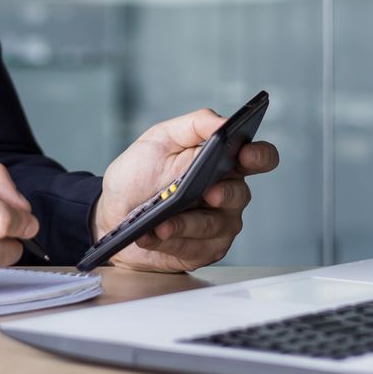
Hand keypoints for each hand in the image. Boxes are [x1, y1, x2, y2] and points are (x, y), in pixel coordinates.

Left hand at [91, 108, 278, 272]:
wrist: (113, 213)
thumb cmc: (139, 174)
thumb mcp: (160, 140)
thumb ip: (195, 126)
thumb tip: (223, 123)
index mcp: (222, 161)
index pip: (258, 157)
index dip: (259, 155)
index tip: (245, 153)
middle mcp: (227, 193)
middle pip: (241, 194)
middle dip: (224, 194)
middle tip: (209, 193)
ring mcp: (218, 224)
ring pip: (214, 225)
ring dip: (186, 223)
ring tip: (161, 223)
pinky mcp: (203, 250)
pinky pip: (194, 248)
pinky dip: (170, 241)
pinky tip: (152, 235)